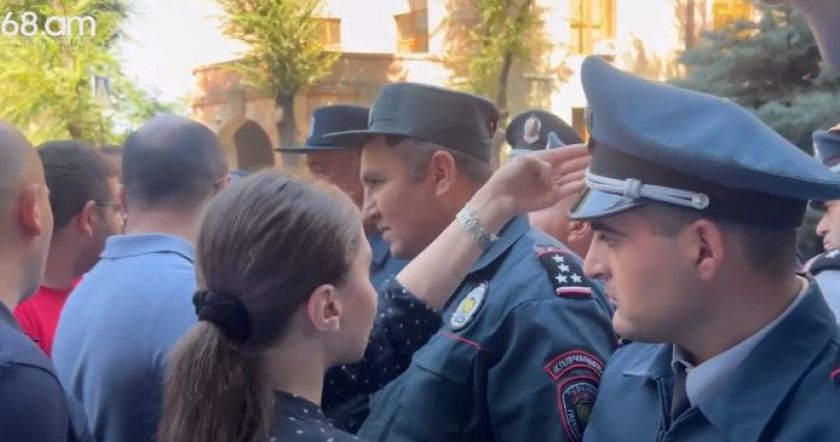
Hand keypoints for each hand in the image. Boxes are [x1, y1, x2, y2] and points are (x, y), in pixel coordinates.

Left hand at [468, 144, 589, 231]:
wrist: (500, 198)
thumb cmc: (509, 175)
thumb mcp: (524, 160)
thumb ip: (542, 162)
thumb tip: (552, 173)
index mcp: (543, 159)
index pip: (564, 153)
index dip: (577, 150)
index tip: (592, 146)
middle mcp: (550, 171)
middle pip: (572, 165)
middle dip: (585, 161)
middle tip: (603, 158)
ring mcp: (552, 185)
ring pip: (573, 177)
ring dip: (585, 173)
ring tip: (601, 170)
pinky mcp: (553, 198)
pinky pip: (569, 190)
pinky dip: (579, 186)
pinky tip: (590, 181)